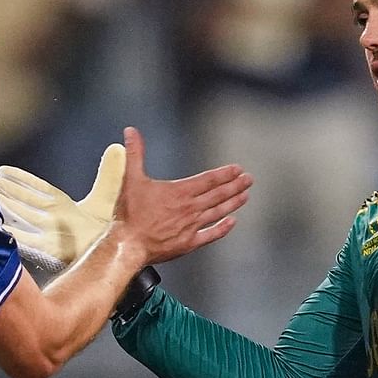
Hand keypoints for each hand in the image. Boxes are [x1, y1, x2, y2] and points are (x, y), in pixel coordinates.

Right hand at [0, 143, 124, 270]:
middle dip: (5, 191)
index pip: (37, 188)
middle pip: (23, 202)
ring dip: (4, 209)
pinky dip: (13, 236)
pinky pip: (27, 242)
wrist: (115, 255)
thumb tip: (117, 148)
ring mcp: (49, 235)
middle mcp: (51, 219)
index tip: (2, 170)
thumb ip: (111, 173)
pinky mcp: (50, 252)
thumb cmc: (106, 230)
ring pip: (21, 219)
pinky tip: (0, 228)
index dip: (21, 179)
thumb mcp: (107, 197)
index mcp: (62, 206)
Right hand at [105, 127, 251, 265]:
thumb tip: (131, 132)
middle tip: (248, 180)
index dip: (225, 174)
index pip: (208, 180)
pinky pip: (211, 235)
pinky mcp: (189, 243)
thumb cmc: (130, 215)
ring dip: (233, 203)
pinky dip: (223, 228)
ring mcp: (191, 226)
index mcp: (180, 192)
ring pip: (218, 212)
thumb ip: (134, 153)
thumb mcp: (131, 178)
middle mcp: (190, 208)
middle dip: (235, 186)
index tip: (237, 169)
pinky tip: (231, 223)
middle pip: (218, 194)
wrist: (128, 245)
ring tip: (245, 196)